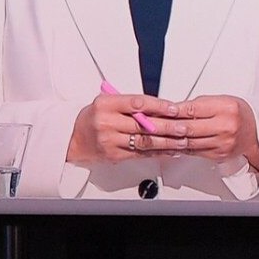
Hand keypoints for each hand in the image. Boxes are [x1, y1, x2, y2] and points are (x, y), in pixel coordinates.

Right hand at [66, 90, 185, 164]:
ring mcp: (110, 140)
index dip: (158, 106)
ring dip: (166, 142)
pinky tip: (169, 150)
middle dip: (167, 126)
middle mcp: (107, 122)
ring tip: (181, 140)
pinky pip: (141, 154)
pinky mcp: (115, 155)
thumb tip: (160, 107)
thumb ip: (130, 105)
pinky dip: (157, 152)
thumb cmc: (94, 118)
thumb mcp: (107, 103)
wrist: (75, 139)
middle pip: (143, 125)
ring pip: (144, 142)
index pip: (137, 103)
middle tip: (184, 126)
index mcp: (106, 104)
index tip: (173, 108)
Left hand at [133, 94, 258, 170]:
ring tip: (151, 137)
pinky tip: (166, 146)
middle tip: (146, 125)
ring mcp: (222, 144)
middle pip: (188, 128)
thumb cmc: (235, 112)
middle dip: (164, 127)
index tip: (154, 111)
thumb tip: (171, 109)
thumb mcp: (219, 100)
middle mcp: (225, 127)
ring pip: (188, 143)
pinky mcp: (218, 156)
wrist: (255, 130)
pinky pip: (193, 152)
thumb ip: (196, 105)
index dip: (170, 111)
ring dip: (167, 140)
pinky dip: (178, 148)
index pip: (191, 110)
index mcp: (224, 108)